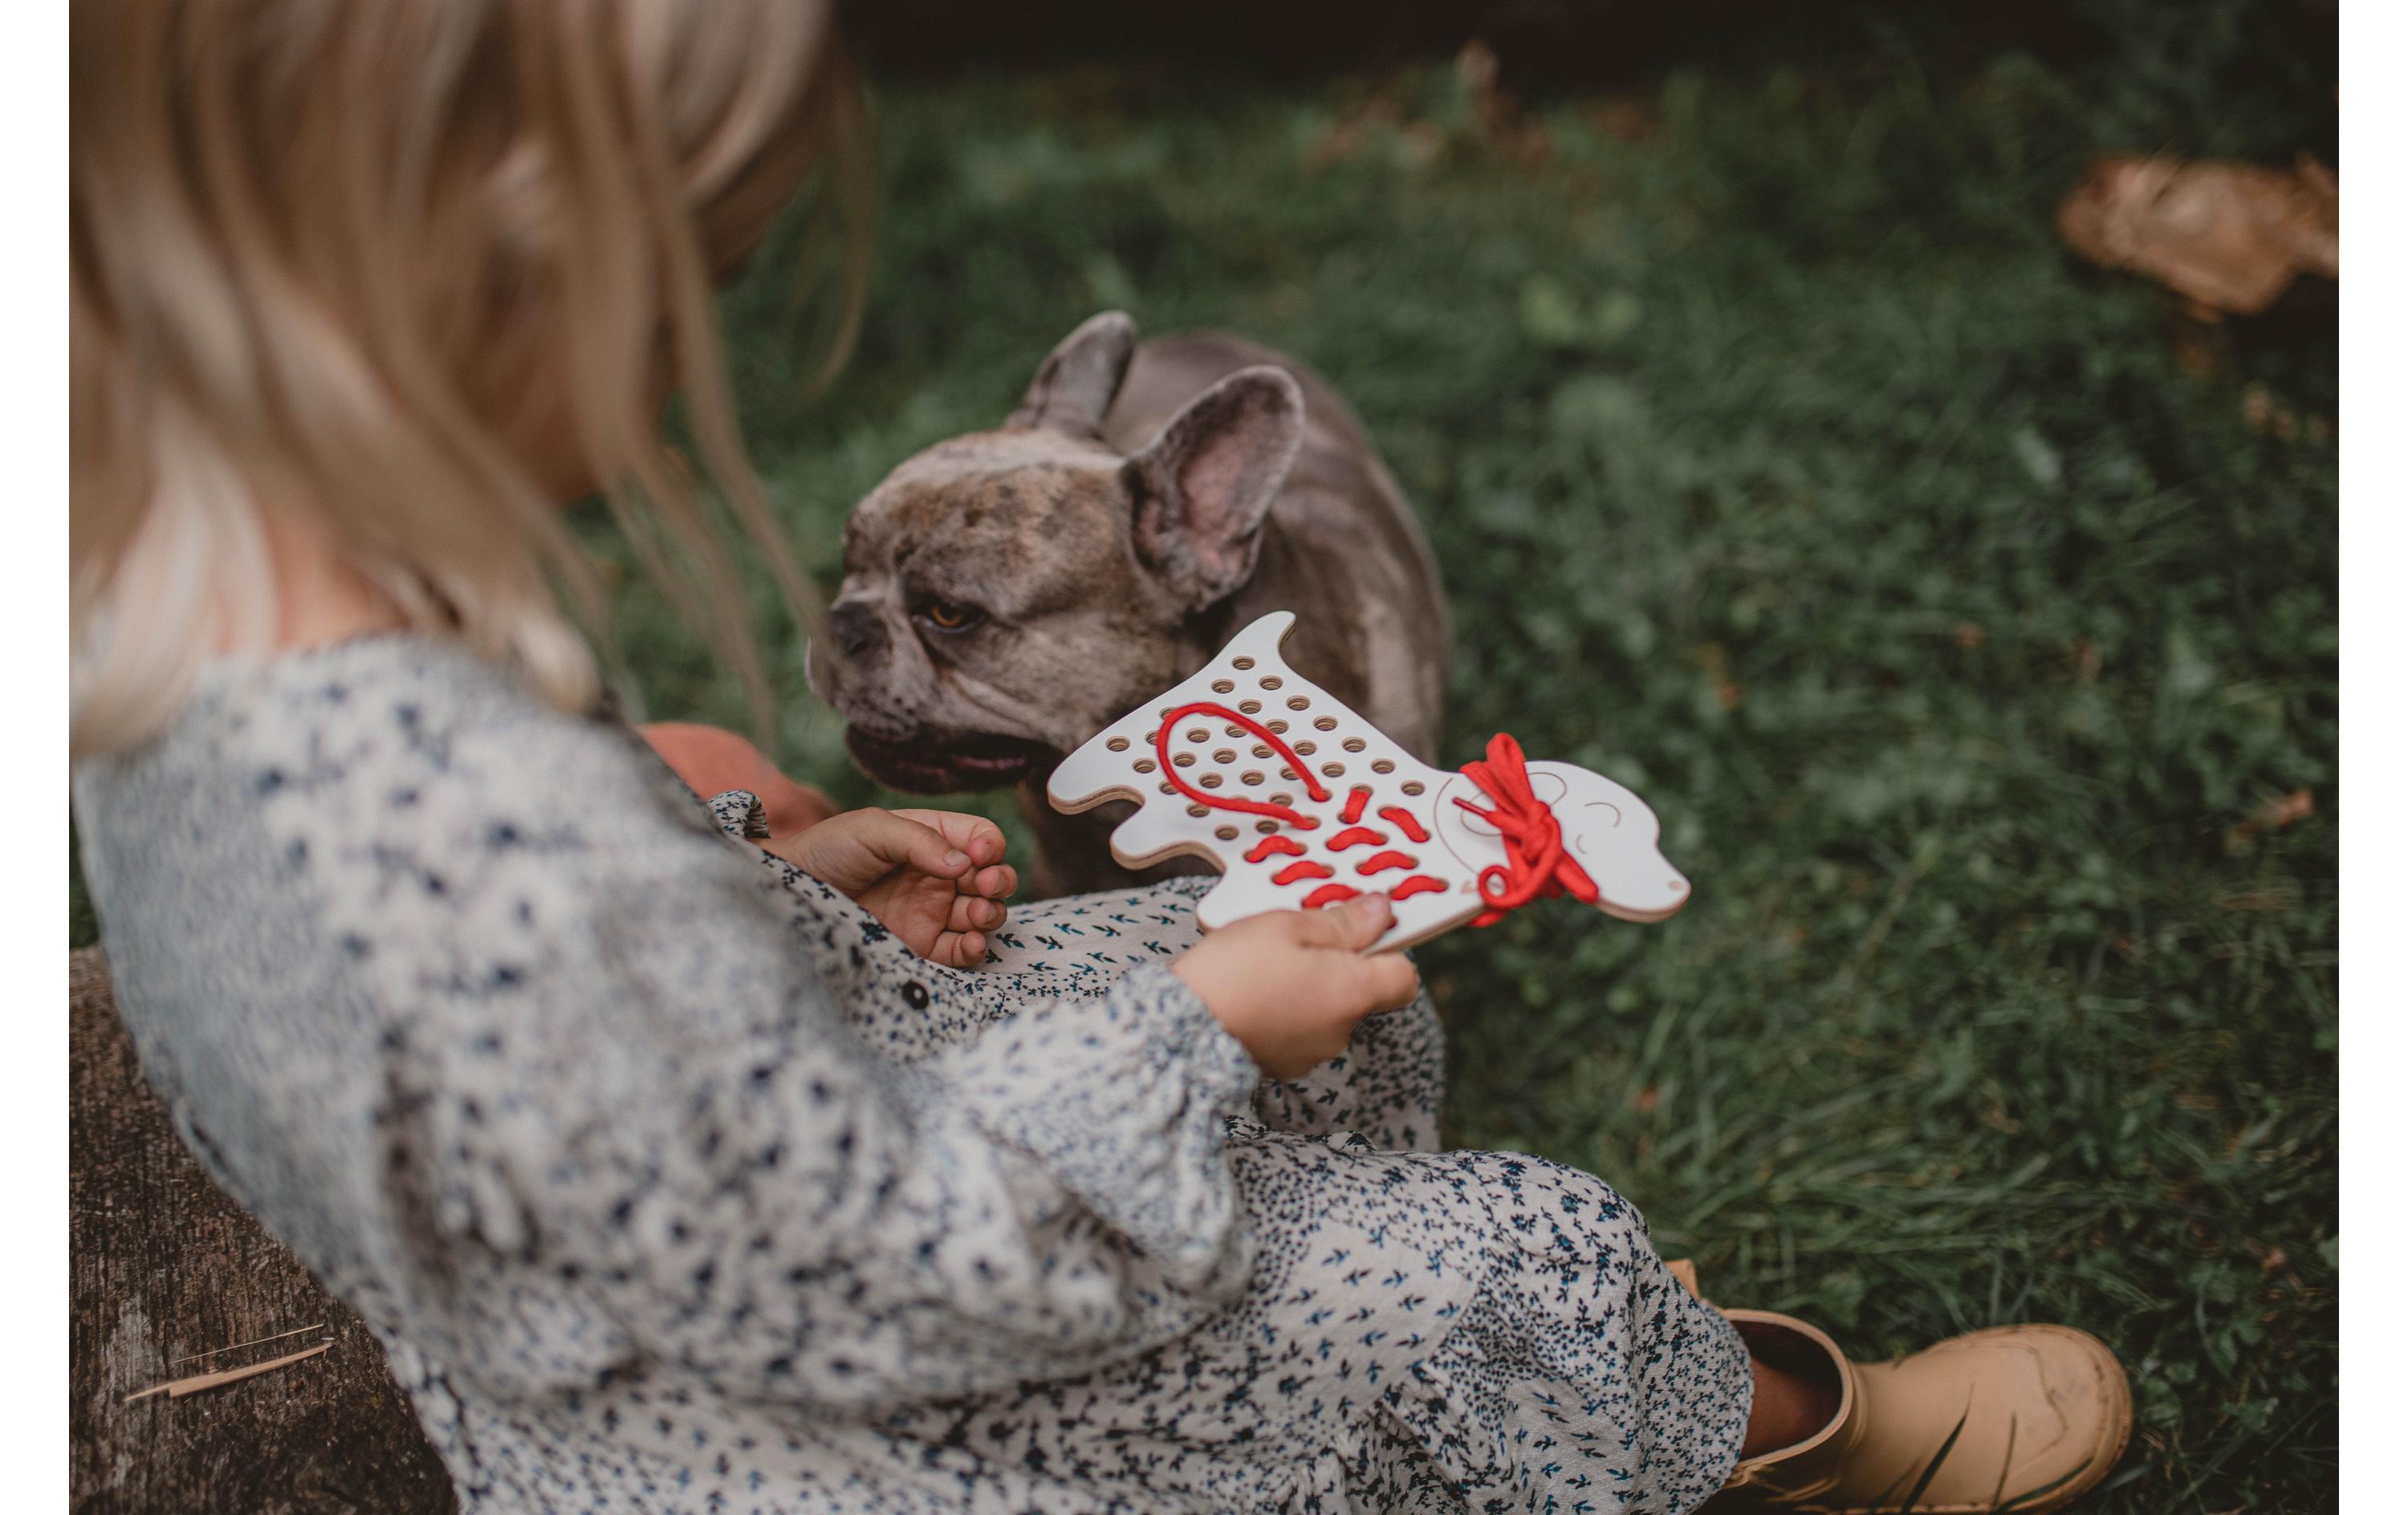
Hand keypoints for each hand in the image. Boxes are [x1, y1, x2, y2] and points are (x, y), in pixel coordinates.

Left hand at [768, 808, 1016, 968]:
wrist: (791, 891)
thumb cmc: (828, 849)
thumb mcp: (873, 828)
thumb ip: (920, 841)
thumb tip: (965, 864)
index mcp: (932, 837)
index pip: (980, 837)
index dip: (989, 845)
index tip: (980, 855)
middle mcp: (939, 874)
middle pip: (992, 876)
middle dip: (999, 880)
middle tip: (985, 885)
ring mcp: (933, 910)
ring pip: (984, 914)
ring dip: (992, 914)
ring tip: (978, 914)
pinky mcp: (922, 944)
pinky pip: (960, 950)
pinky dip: (975, 948)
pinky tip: (972, 942)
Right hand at [1171, 894, 1420, 1078]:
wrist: (1180, 1028)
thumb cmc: (1235, 971)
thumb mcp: (1288, 925)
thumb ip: (1342, 921)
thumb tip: (1382, 912)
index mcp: (1353, 993)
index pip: (1404, 978)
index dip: (1390, 949)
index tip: (1365, 926)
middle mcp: (1341, 1030)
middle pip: (1361, 990)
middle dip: (1336, 962)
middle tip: (1296, 936)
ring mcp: (1312, 1053)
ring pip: (1327, 1008)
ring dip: (1308, 986)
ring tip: (1264, 965)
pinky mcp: (1283, 1064)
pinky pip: (1299, 1028)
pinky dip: (1285, 1010)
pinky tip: (1253, 992)